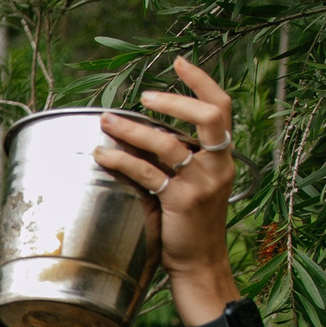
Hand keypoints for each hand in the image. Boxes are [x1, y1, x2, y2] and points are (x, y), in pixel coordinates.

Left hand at [95, 58, 237, 289]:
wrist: (200, 264)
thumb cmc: (190, 226)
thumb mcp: (195, 186)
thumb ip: (179, 160)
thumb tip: (143, 134)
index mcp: (223, 157)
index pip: (221, 108)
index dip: (202, 82)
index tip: (179, 62)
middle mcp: (218, 166)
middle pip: (208, 116)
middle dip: (174, 100)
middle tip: (143, 97)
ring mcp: (201, 184)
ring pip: (169, 144)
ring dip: (135, 130)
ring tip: (107, 121)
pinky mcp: (181, 202)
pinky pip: (148, 173)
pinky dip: (122, 160)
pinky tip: (102, 154)